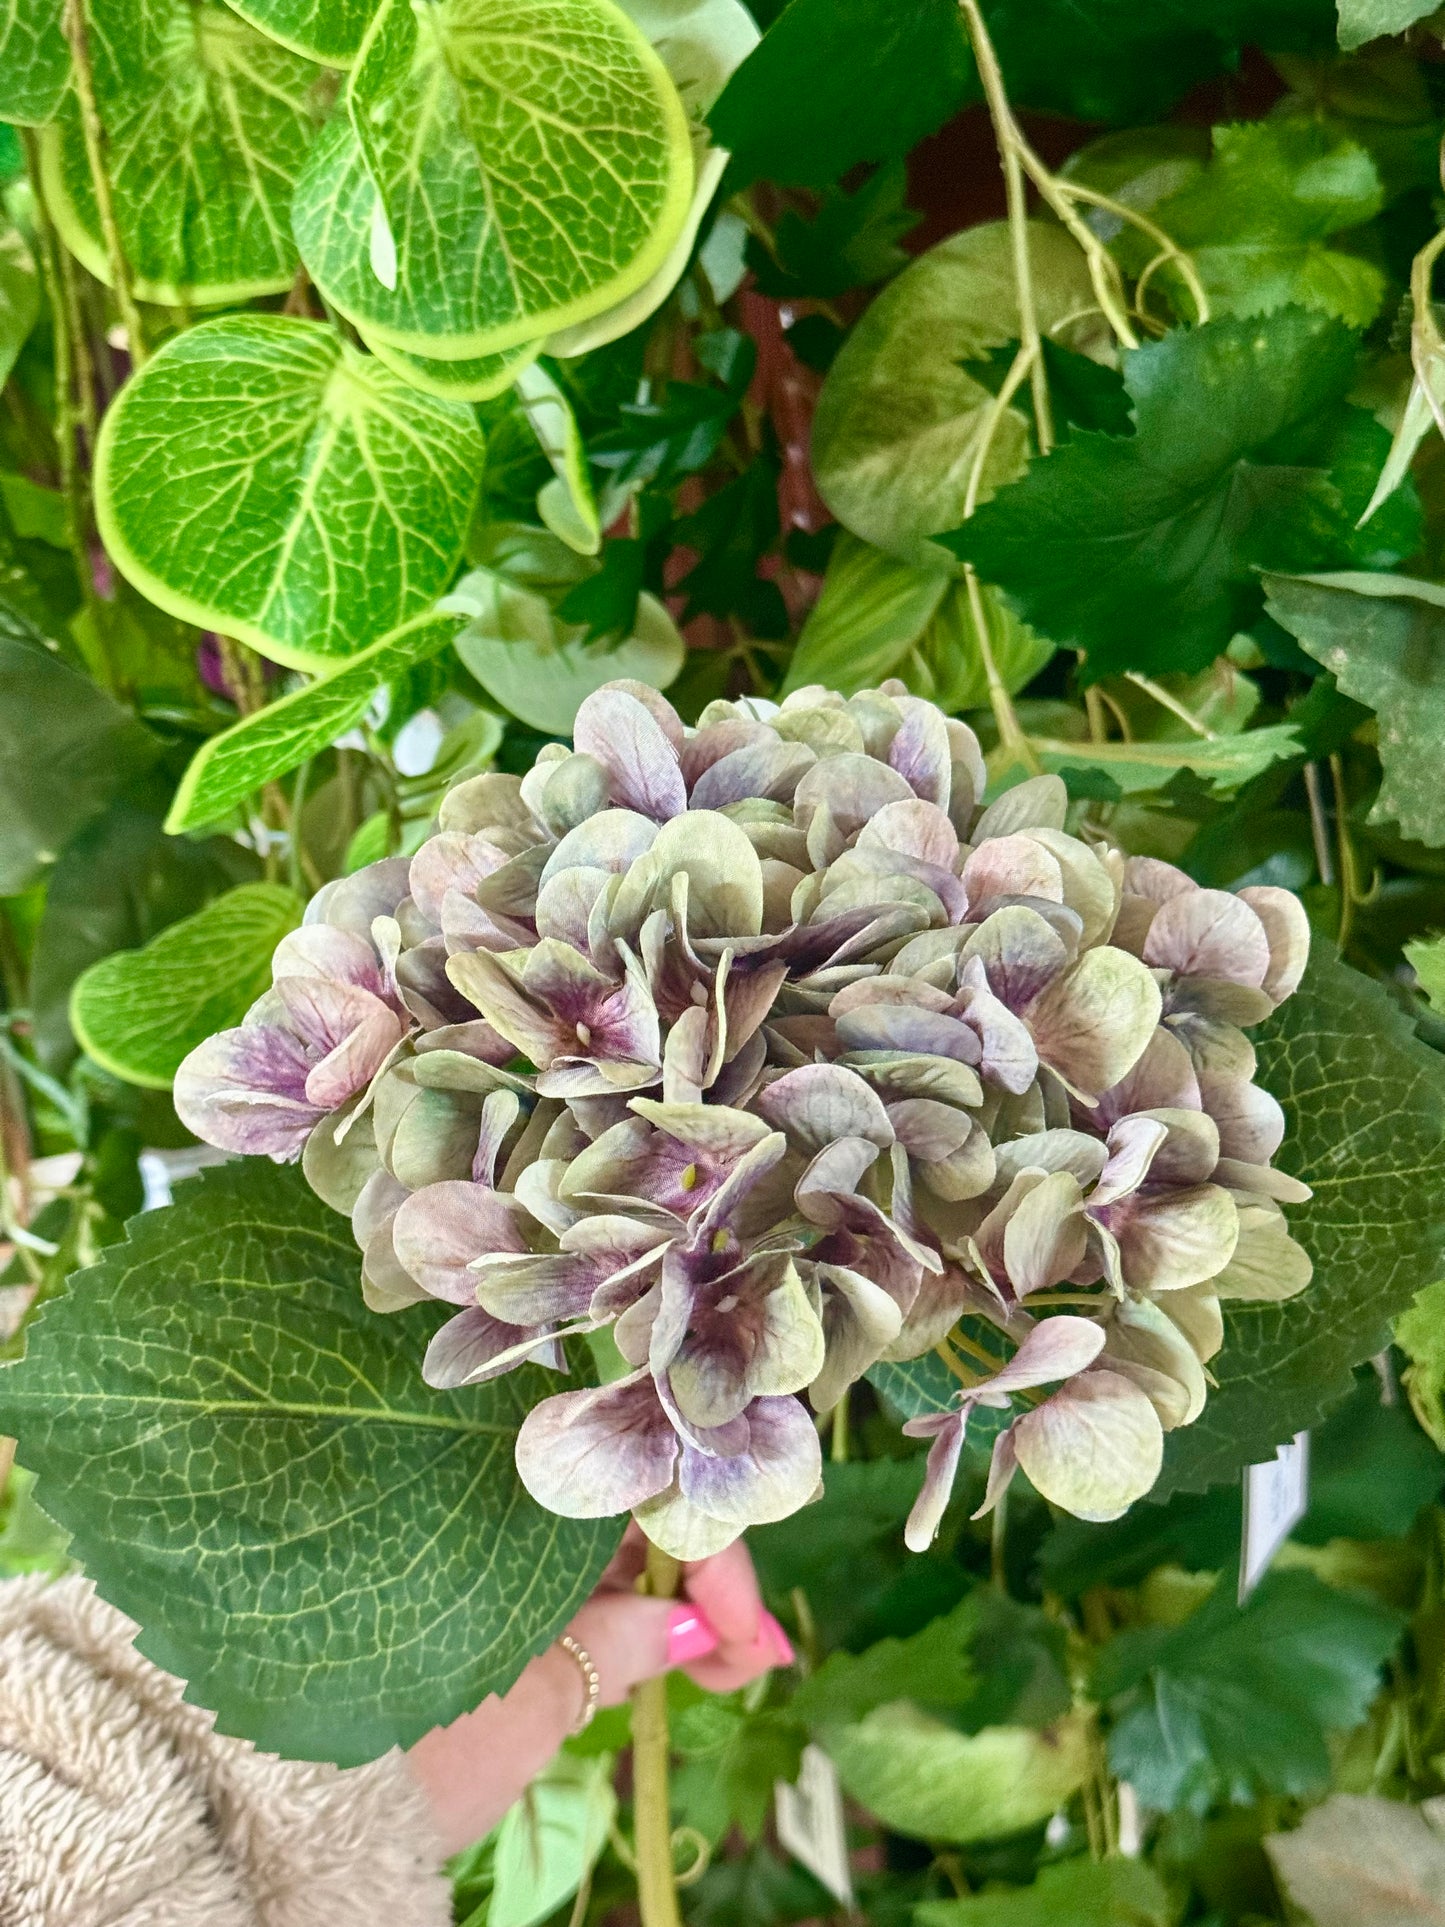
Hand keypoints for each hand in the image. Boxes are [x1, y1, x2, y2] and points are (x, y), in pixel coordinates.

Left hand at [407, 1526, 790, 1854]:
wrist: (307, 1808)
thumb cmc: (416, 1742)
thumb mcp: (533, 1699)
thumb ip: (624, 1643)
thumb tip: (700, 1624)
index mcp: (512, 1501)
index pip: (638, 1489)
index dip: (709, 1553)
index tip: (746, 1632)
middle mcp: (499, 1509)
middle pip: (629, 1515)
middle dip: (703, 1579)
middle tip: (754, 1655)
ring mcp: (488, 1556)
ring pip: (607, 1555)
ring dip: (675, 1600)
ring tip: (730, 1665)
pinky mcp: (481, 1603)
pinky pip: (574, 1590)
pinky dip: (628, 1619)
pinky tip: (675, 1656)